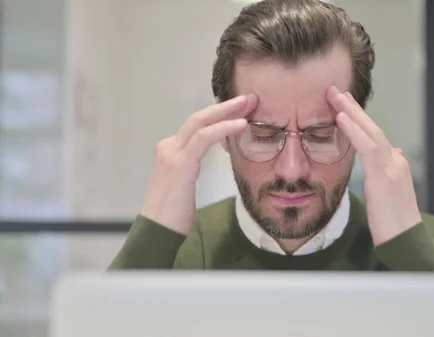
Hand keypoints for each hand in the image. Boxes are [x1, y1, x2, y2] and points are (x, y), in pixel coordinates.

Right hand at [140, 94, 257, 234]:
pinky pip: (203, 138)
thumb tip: (209, 160)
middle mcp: (168, 147)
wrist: (157, 232)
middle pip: (200, 117)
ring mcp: (171, 153)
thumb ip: (193, 167)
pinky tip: (240, 125)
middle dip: (226, 105)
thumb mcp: (185, 184)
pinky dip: (223, 128)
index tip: (241, 109)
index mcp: (171, 150)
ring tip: (248, 104)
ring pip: (201, 122)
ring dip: (227, 111)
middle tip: (249, 97)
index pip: (198, 125)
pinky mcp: (179, 164)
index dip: (220, 114)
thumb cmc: (173, 214)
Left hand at [327, 86, 421, 245]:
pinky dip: (354, 130)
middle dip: (352, 108)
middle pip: (372, 128)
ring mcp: (393, 167)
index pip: (373, 137)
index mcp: (395, 165)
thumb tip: (392, 152)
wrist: (406, 244)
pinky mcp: (385, 176)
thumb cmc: (394, 225)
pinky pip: (368, 147)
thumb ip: (387, 172)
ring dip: (351, 111)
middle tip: (334, 90)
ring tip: (335, 96)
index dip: (357, 120)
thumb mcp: (389, 195)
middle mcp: (396, 162)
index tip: (342, 107)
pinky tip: (341, 118)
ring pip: (371, 131)